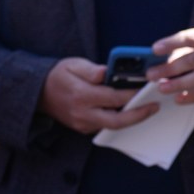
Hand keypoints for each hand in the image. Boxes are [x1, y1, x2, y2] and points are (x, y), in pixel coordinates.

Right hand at [38, 57, 155, 135]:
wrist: (38, 92)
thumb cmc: (59, 75)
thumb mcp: (74, 64)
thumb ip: (92, 70)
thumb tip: (108, 72)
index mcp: (82, 95)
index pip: (113, 98)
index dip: (133, 94)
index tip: (148, 88)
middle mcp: (83, 113)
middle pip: (117, 121)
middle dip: (139, 115)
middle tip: (155, 106)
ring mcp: (82, 123)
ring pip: (113, 126)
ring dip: (131, 118)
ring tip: (147, 107)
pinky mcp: (83, 128)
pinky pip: (105, 127)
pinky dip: (119, 120)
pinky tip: (130, 110)